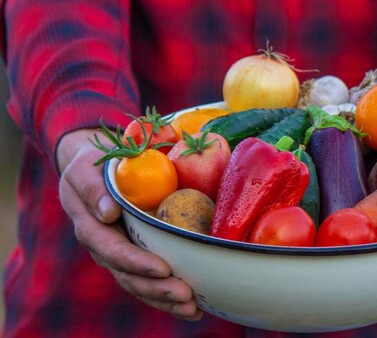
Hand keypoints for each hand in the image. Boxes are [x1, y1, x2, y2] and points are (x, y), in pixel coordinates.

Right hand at [57, 129, 201, 320]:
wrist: (92, 171)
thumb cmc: (92, 165)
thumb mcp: (86, 169)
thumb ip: (94, 189)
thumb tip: (108, 212)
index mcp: (90, 227)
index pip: (112, 250)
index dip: (136, 262)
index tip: (162, 268)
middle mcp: (104, 248)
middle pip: (128, 276)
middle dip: (157, 288)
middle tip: (185, 295)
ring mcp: (119, 256)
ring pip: (139, 285)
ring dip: (165, 300)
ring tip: (192, 308)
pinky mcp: (134, 258)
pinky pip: (149, 282)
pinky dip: (168, 299)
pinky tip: (193, 309)